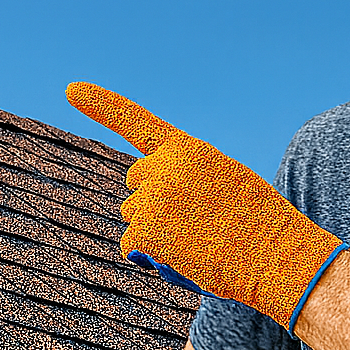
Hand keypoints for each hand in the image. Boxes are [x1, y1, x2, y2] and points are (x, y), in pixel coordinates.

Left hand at [66, 82, 345, 333]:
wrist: (279, 256)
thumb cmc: (262, 226)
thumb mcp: (228, 182)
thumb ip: (191, 179)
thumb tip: (155, 210)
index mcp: (189, 149)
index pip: (137, 121)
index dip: (102, 105)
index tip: (71, 90)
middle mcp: (164, 166)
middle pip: (134, 182)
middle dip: (151, 202)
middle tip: (192, 223)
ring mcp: (152, 197)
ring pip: (132, 218)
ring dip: (153, 233)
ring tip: (197, 243)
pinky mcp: (145, 230)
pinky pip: (131, 248)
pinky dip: (150, 258)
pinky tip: (185, 259)